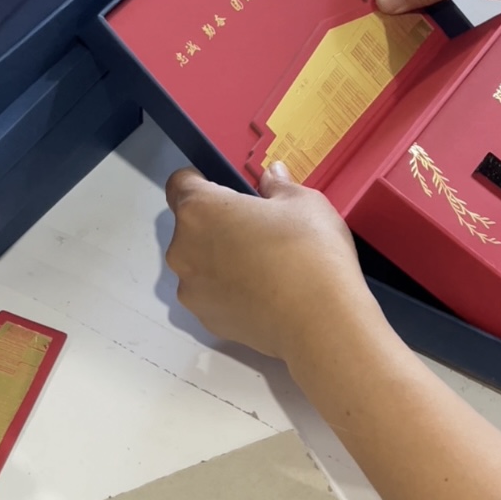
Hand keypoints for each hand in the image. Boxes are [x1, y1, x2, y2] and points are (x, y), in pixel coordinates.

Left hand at [165, 162, 374, 363]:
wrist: (321, 322)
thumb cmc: (309, 252)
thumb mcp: (303, 203)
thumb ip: (278, 186)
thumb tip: (271, 177)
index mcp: (200, 210)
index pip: (180, 184)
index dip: (201, 182)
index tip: (227, 189)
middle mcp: (183, 249)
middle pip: (190, 225)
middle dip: (217, 223)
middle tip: (258, 228)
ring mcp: (192, 289)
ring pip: (200, 262)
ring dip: (220, 258)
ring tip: (264, 265)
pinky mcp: (207, 319)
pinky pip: (212, 294)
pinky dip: (229, 290)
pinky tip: (265, 293)